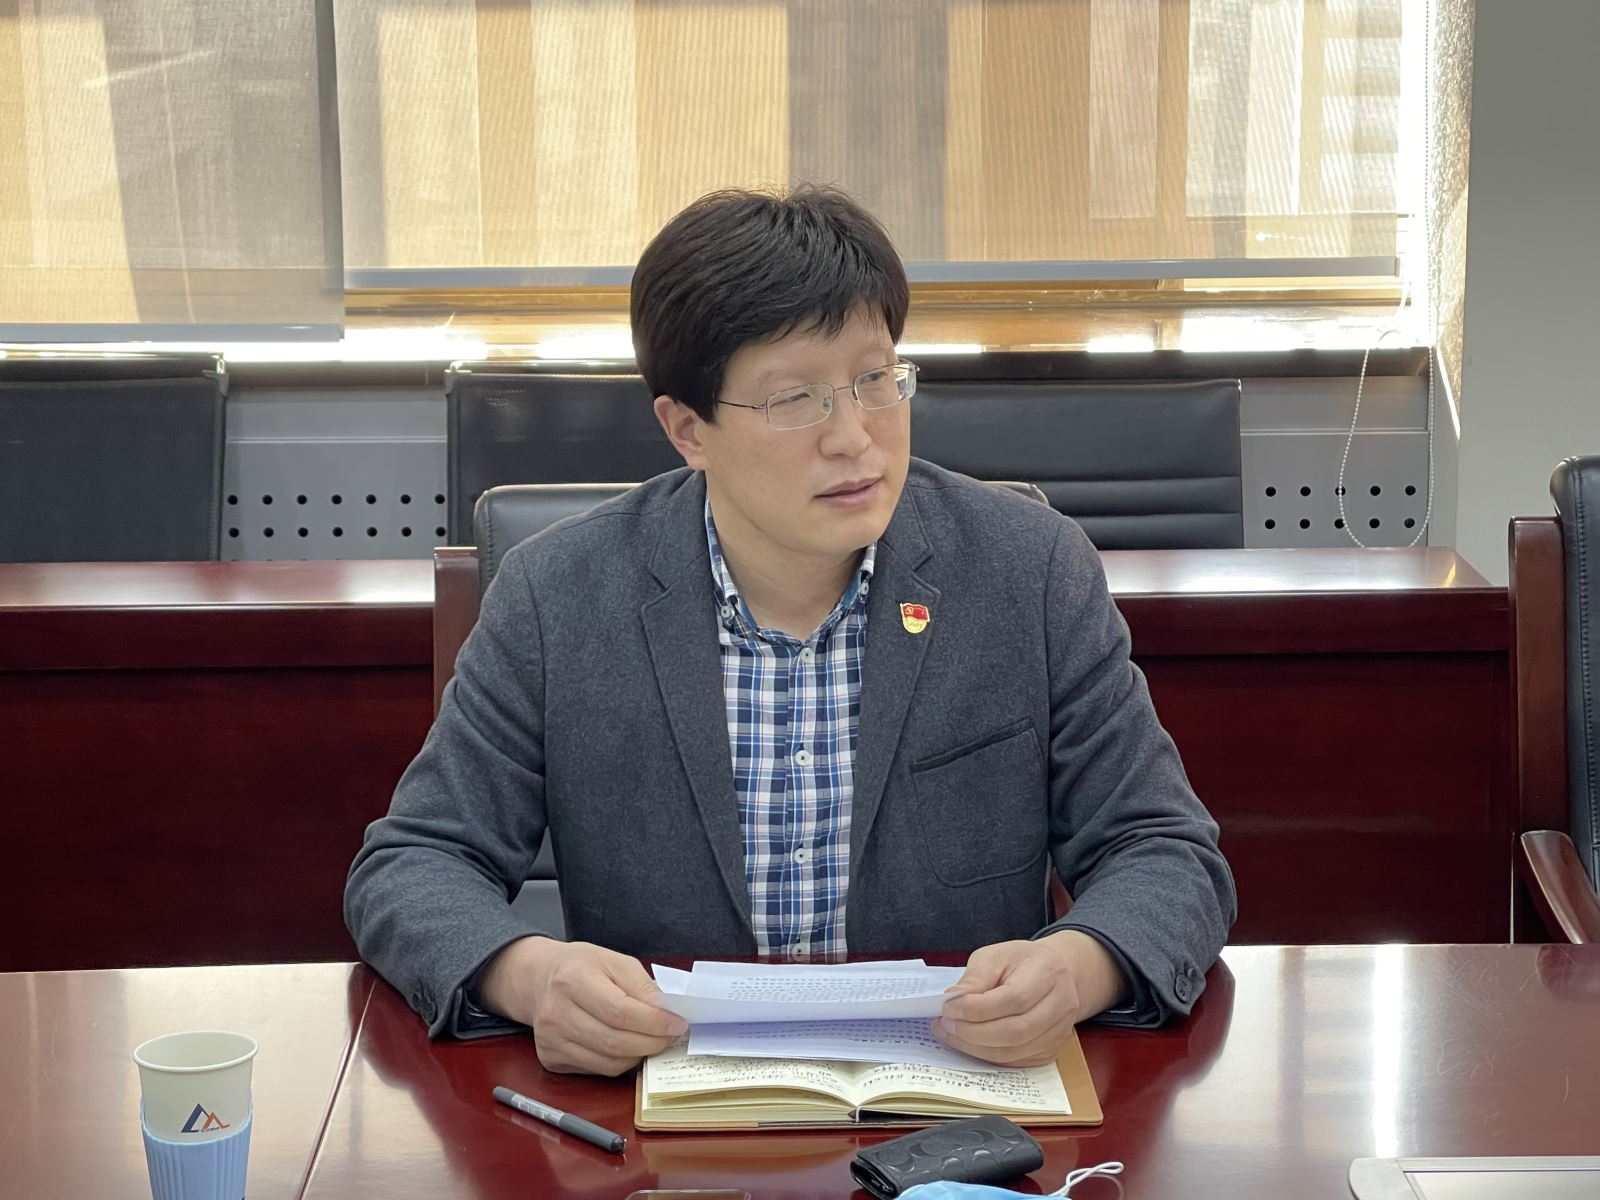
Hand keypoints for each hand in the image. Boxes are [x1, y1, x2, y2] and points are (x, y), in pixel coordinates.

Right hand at [478, 937, 686, 1075]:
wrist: (539, 979)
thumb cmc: (580, 967)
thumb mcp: (615, 961)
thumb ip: (642, 986)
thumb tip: (667, 1013)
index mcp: (572, 979)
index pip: (620, 1012)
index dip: (654, 1022)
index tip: (677, 1023)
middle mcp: (556, 1013)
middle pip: (615, 1042)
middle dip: (652, 1043)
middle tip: (670, 1036)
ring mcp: (551, 1040)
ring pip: (609, 1063)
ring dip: (639, 1055)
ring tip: (652, 1041)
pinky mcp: (551, 1059)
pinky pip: (597, 1070)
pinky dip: (620, 1062)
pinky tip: (628, 1047)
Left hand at [934, 932, 1126, 1066]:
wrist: (1052, 974)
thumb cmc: (1020, 962)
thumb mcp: (995, 956)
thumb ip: (975, 978)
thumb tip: (952, 1001)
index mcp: (1048, 972)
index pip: (1013, 999)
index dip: (977, 1008)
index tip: (948, 1007)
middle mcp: (1061, 1004)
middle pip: (1016, 1031)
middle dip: (973, 1032)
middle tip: (945, 1024)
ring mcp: (1059, 1032)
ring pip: (1015, 1051)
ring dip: (976, 1047)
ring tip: (951, 1034)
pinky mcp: (1051, 1050)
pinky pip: (1016, 1062)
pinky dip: (988, 1056)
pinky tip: (969, 1043)